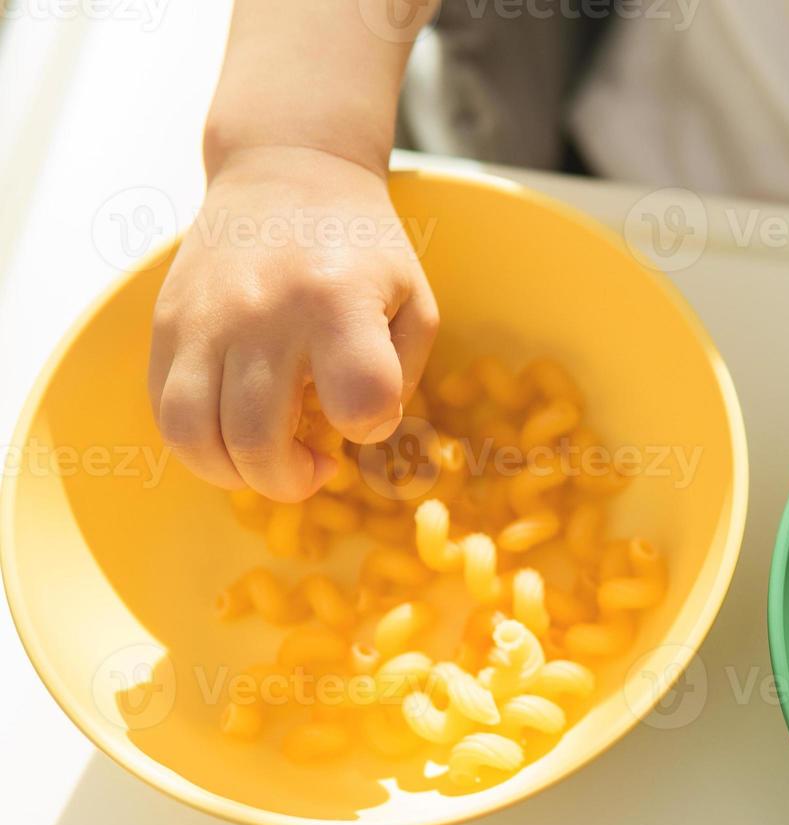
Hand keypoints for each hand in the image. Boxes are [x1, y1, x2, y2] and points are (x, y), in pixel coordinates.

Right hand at [149, 146, 438, 500]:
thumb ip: (403, 372)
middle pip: (258, 440)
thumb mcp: (413, 297)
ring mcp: (206, 318)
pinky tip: (232, 435)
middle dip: (291, 480)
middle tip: (314, 468)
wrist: (287, 170)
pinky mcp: (168, 322)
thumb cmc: (361, 246)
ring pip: (195, 435)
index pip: (359, 399)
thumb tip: (363, 432)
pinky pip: (165, 411)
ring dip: (234, 475)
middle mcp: (264, 312)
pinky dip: (197, 445)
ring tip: (265, 461)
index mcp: (338, 302)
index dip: (370, 426)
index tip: (369, 414)